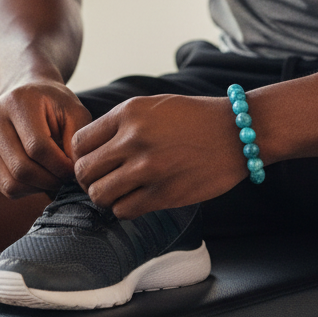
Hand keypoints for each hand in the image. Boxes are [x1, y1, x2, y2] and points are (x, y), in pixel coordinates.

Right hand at [0, 80, 92, 197]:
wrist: (26, 93)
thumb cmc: (54, 104)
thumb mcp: (74, 112)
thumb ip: (76, 140)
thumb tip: (73, 173)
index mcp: (17, 102)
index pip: (37, 147)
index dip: (60, 165)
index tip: (74, 170)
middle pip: (21, 168)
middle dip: (50, 180)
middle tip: (66, 178)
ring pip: (10, 183)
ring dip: (38, 188)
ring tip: (54, 178)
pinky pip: (3, 186)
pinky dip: (26, 189)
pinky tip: (39, 177)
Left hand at [72, 94, 248, 218]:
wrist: (237, 133)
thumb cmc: (195, 118)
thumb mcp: (153, 106)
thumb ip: (120, 123)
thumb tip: (88, 149)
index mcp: (128, 113)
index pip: (79, 143)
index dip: (81, 156)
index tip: (93, 161)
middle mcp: (134, 139)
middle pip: (83, 171)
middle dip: (88, 179)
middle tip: (102, 180)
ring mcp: (148, 168)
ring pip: (99, 195)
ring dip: (105, 196)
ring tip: (119, 192)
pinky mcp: (163, 194)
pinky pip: (124, 210)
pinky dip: (124, 208)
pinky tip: (137, 199)